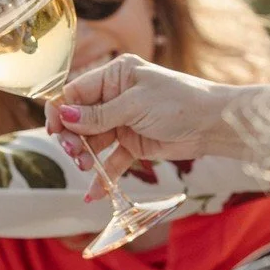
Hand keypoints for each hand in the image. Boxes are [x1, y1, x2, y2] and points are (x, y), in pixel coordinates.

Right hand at [44, 56, 266, 181]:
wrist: (213, 124)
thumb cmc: (180, 103)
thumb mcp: (135, 105)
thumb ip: (98, 115)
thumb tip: (64, 116)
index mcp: (115, 76)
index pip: (76, 92)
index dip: (61, 111)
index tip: (56, 131)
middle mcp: (115, 97)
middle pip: (79, 119)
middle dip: (73, 137)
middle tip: (74, 153)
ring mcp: (122, 121)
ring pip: (92, 141)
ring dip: (85, 156)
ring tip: (86, 166)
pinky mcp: (132, 143)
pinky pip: (110, 160)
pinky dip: (102, 176)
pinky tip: (94, 193)